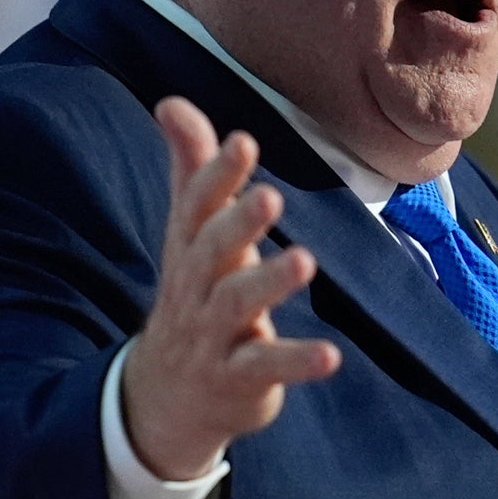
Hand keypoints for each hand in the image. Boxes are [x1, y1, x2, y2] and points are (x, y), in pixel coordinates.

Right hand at [119, 97, 343, 480]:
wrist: (166, 397)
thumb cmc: (194, 297)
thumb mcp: (190, 237)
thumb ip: (192, 170)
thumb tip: (172, 102)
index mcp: (189, 249)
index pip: (196, 207)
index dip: (217, 176)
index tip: (244, 142)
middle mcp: (196, 287)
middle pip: (212, 251)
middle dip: (238, 223)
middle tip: (270, 196)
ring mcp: (214, 335)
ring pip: (237, 305)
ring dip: (269, 282)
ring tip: (305, 260)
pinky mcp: (237, 378)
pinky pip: (265, 367)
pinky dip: (296, 361)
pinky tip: (331, 356)